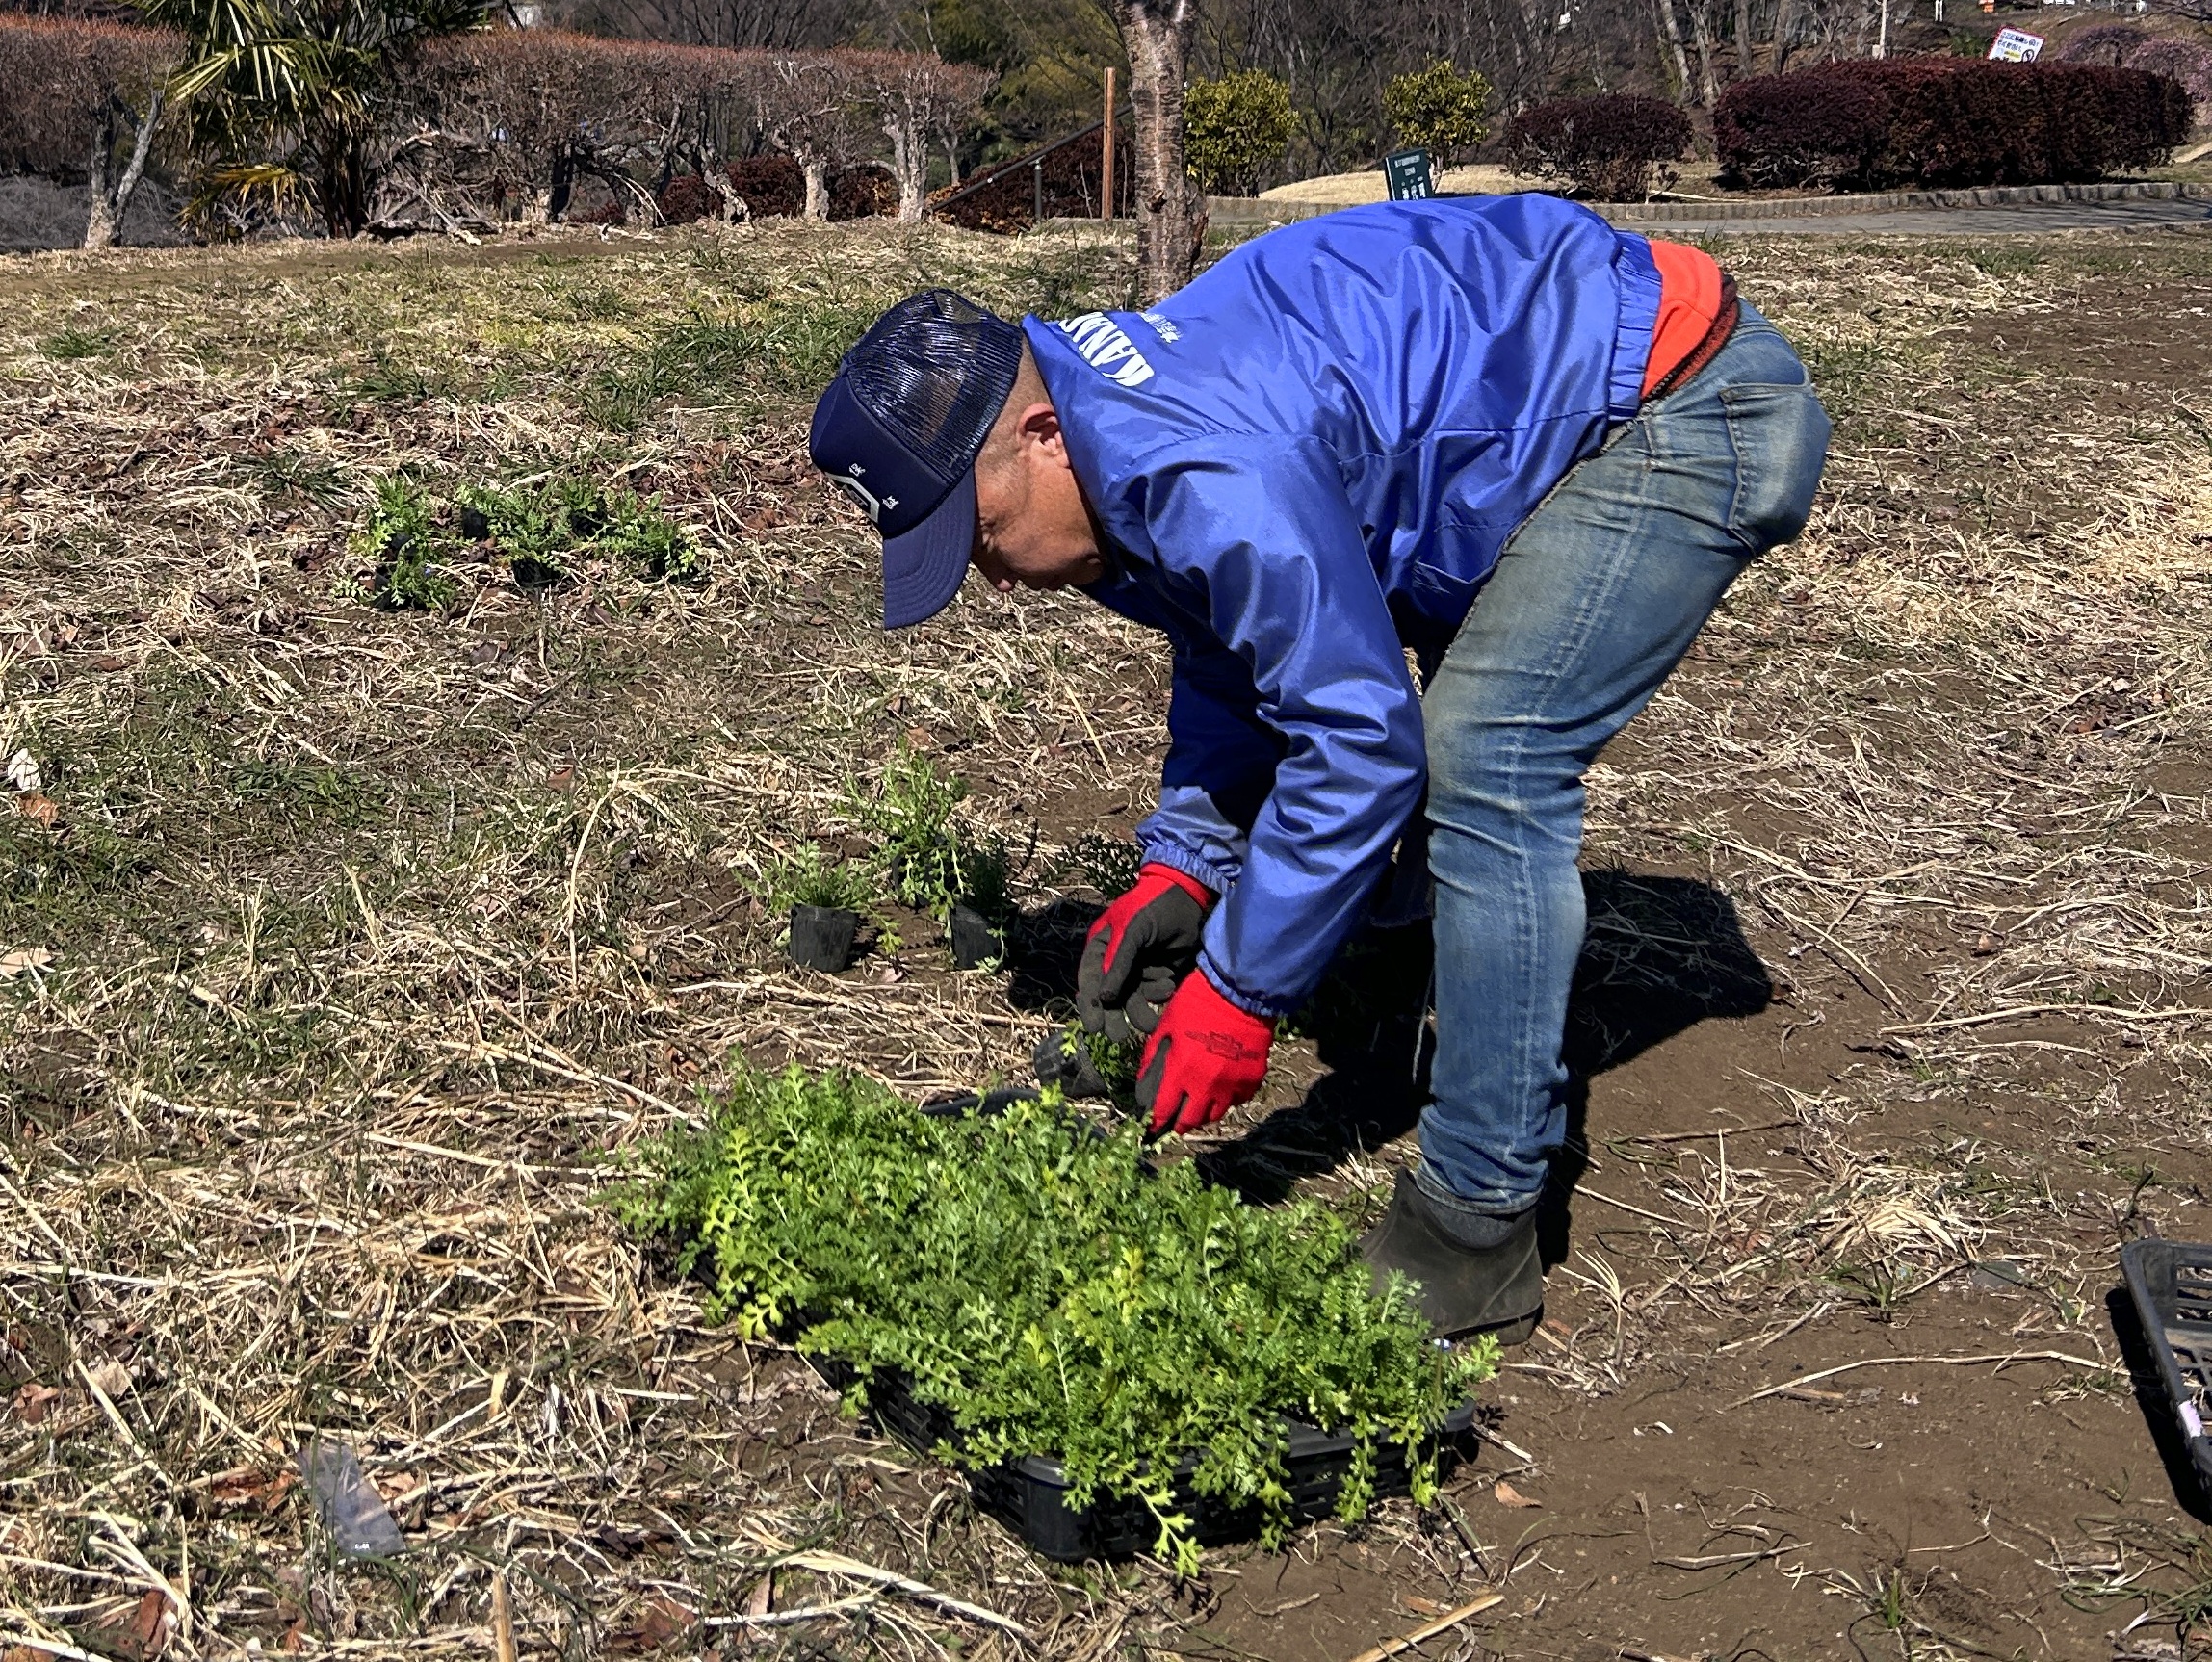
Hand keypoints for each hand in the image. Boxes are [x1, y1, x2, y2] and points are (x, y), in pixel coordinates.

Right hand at [1077, 864, 1213, 1044]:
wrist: (1190, 896)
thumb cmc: (1154, 906)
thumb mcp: (1132, 930)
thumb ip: (1118, 963)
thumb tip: (1103, 998)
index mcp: (1101, 947)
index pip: (1089, 980)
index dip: (1089, 1004)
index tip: (1094, 1028)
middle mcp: (1116, 962)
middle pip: (1109, 997)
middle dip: (1115, 1016)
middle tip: (1119, 1037)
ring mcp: (1138, 970)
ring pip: (1133, 999)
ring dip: (1140, 1010)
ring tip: (1150, 1022)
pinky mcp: (1159, 975)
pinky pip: (1154, 994)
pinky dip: (1159, 993)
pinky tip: (1168, 984)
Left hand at [1137, 969, 1273, 1135]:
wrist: (1239, 991)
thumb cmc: (1197, 1002)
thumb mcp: (1166, 1025)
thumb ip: (1153, 1054)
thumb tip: (1143, 1078)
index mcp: (1181, 1072)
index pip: (1164, 1109)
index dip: (1156, 1121)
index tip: (1152, 1126)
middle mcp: (1206, 1086)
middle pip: (1191, 1121)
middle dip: (1180, 1124)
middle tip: (1176, 1120)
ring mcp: (1232, 1086)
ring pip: (1216, 1115)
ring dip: (1204, 1113)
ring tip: (1199, 1106)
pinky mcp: (1252, 1080)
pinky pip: (1238, 1100)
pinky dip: (1228, 1099)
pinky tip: (1222, 1089)